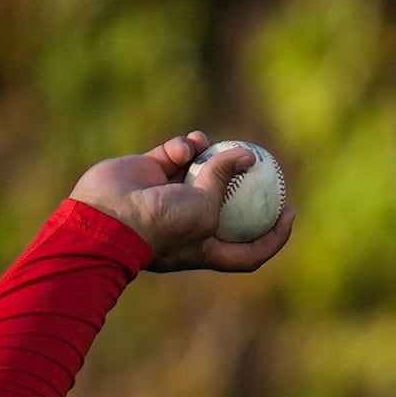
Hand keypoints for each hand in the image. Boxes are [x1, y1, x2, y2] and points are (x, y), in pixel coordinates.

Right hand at [67, 132, 295, 274]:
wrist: (106, 215)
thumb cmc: (159, 224)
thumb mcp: (204, 208)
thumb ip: (226, 178)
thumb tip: (247, 155)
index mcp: (204, 247)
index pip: (248, 251)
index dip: (273, 237)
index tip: (289, 212)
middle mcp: (188, 223)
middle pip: (226, 205)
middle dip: (244, 185)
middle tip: (265, 164)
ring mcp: (167, 196)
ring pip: (200, 170)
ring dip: (210, 155)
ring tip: (212, 145)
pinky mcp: (149, 171)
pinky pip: (175, 153)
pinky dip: (183, 147)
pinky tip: (184, 146)